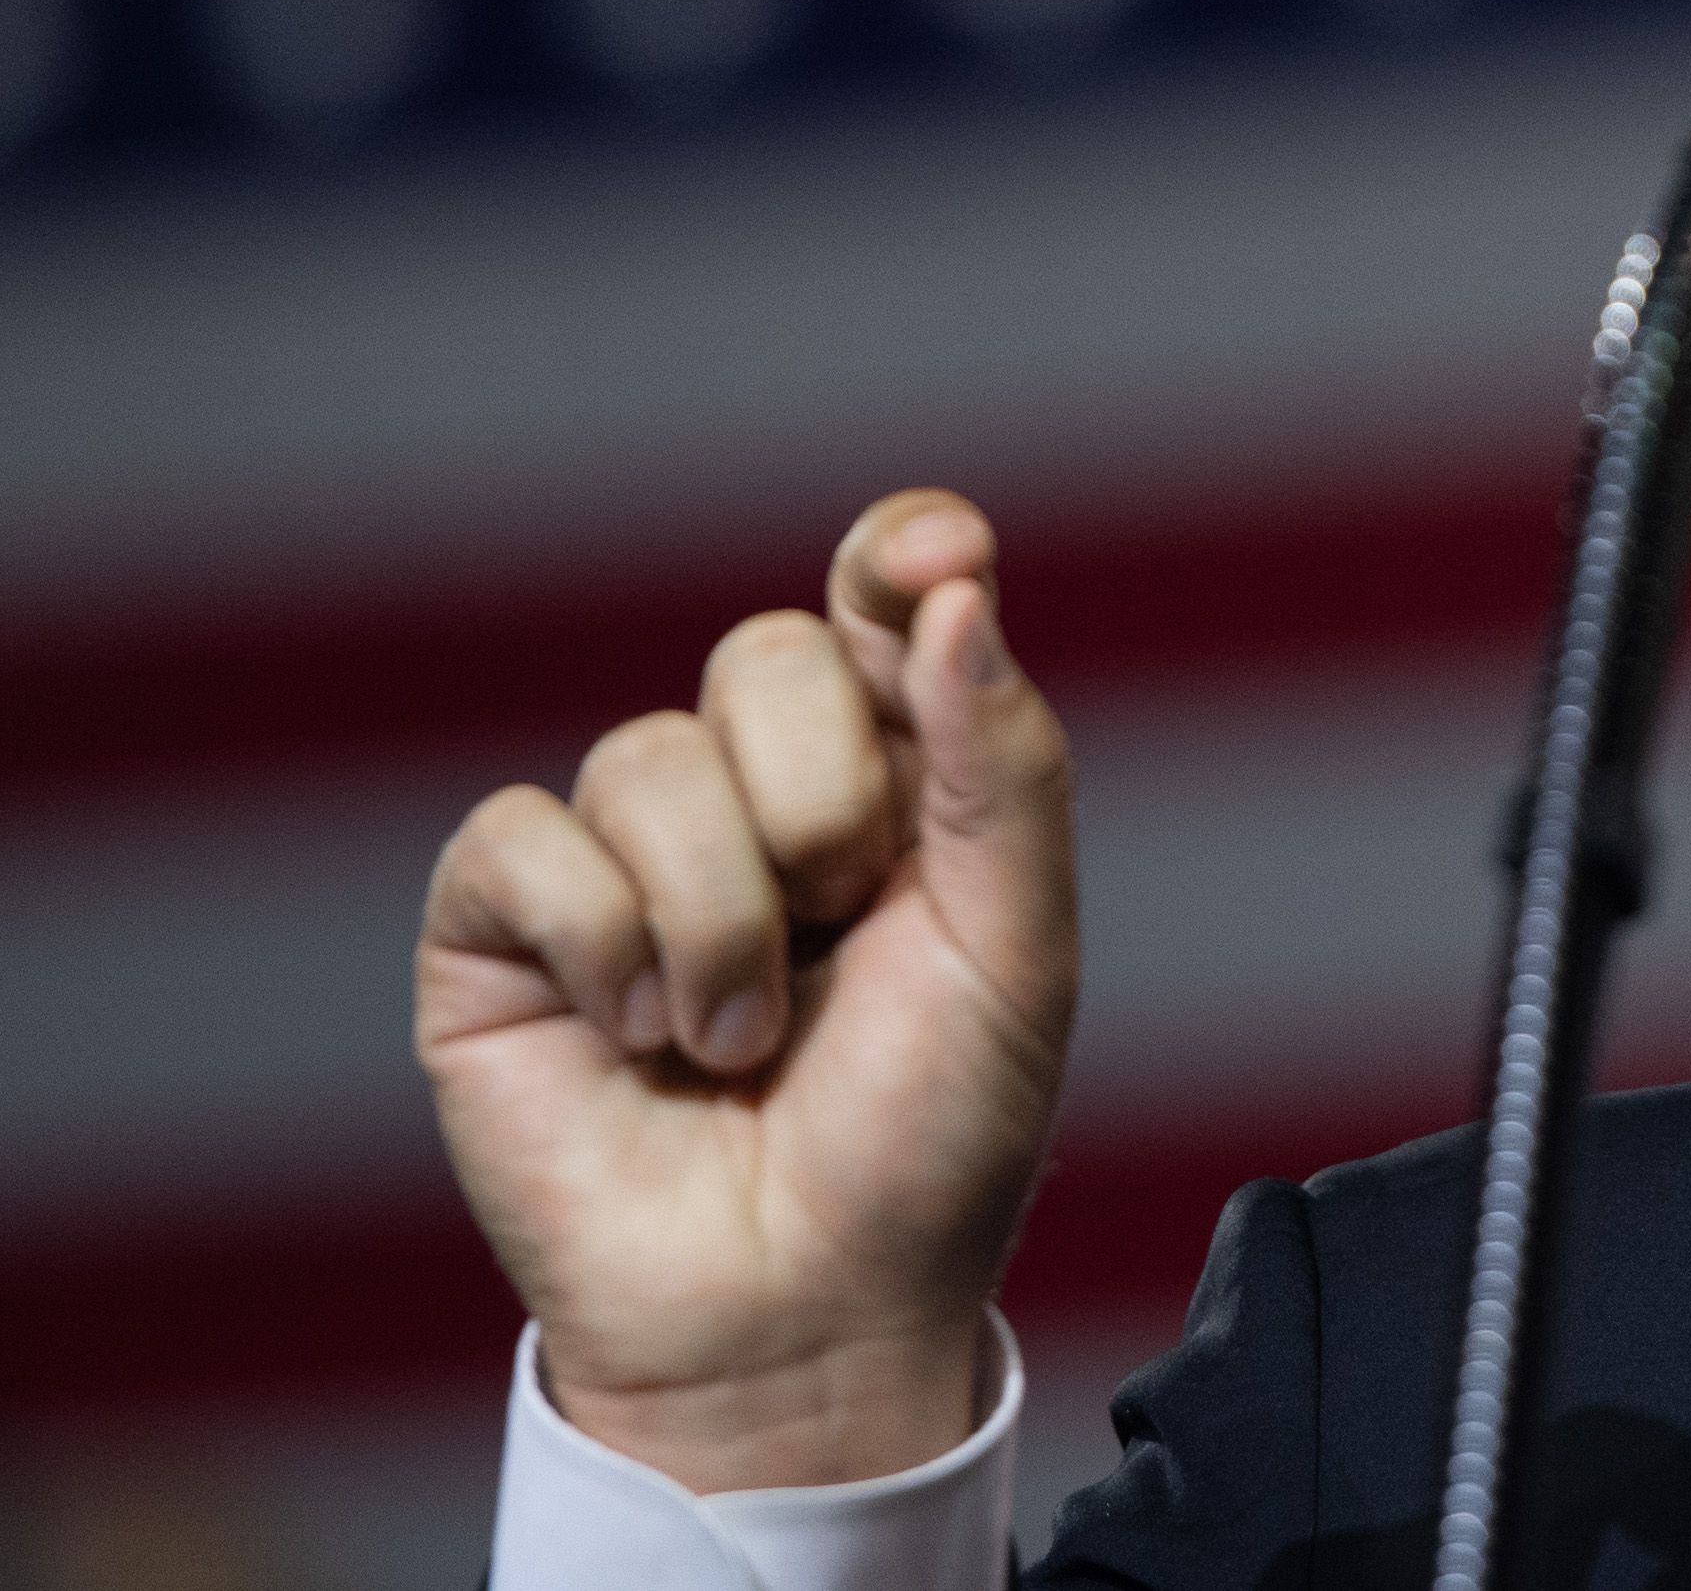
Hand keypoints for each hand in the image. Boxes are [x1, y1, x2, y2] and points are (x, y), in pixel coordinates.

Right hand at [417, 492, 1078, 1490]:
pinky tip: (637, 1037)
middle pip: (766, 653)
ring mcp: (620, 852)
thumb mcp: (1017, 950)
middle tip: (843, 924)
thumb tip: (955, 587)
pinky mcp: (499, 929)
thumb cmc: (928, 1140)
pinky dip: (603, 942)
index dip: (900, 553)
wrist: (805, 1311)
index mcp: (894, 772)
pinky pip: (524, 839)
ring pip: (647, 756)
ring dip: (722, 918)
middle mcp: (752, 789)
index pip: (883, 593)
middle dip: (824, 797)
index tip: (936, 558)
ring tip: (742, 1040)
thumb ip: (999, 765)